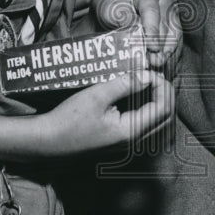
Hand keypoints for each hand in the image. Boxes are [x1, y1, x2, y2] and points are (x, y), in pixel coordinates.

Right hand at [36, 70, 173, 155]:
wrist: (48, 142)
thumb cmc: (68, 120)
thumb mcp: (96, 96)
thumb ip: (124, 84)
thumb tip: (146, 75)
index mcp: (131, 131)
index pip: (163, 107)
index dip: (160, 85)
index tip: (147, 71)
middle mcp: (134, 142)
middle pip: (166, 116)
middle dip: (164, 92)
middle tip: (150, 75)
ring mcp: (128, 144)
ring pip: (158, 122)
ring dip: (157, 100)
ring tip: (144, 82)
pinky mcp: (121, 142)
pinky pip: (146, 125)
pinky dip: (148, 108)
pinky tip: (135, 95)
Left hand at [93, 0, 181, 69]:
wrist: (113, 7)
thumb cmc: (109, 6)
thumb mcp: (109, 10)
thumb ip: (124, 19)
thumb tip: (137, 32)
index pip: (152, 12)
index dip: (152, 32)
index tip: (152, 48)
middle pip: (166, 25)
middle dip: (160, 46)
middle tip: (153, 63)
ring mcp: (171, 9)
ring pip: (175, 34)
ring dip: (167, 52)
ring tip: (158, 66)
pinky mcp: (174, 22)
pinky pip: (177, 40)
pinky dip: (171, 53)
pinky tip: (164, 65)